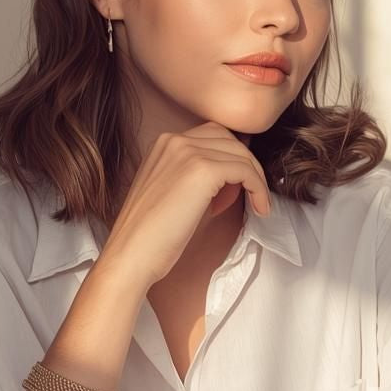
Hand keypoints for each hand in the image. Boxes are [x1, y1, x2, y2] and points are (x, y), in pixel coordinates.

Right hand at [98, 123, 272, 289]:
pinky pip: (245, 170)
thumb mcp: (172, 193)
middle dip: (246, 165)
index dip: (230, 160)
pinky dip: (258, 188)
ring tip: (258, 204)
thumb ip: (196, 177)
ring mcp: (188, 152)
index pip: (213, 136)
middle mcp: (174, 140)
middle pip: (229, 140)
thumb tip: (233, 178)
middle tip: (252, 195)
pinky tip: (259, 208)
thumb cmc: (149, 235)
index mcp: (163, 143)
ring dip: (256, 178)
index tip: (236, 189)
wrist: (131, 254)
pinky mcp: (203, 170)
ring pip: (241, 154)